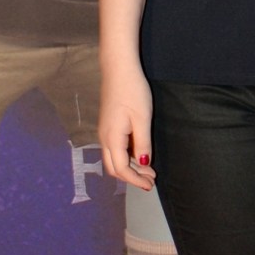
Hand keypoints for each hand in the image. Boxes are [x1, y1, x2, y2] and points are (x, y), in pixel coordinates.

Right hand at [99, 63, 156, 190]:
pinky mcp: (107, 125)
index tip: (150, 185)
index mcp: (112, 138)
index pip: (121, 169)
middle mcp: (104, 138)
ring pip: (113, 159)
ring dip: (129, 167)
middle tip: (151, 179)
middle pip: (114, 168)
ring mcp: (104, 131)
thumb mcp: (143, 119)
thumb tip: (144, 163)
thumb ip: (142, 143)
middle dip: (131, 177)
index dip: (135, 180)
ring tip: (148, 169)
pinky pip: (114, 149)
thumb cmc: (133, 91)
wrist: (118, 69)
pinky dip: (126, 157)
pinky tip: (139, 154)